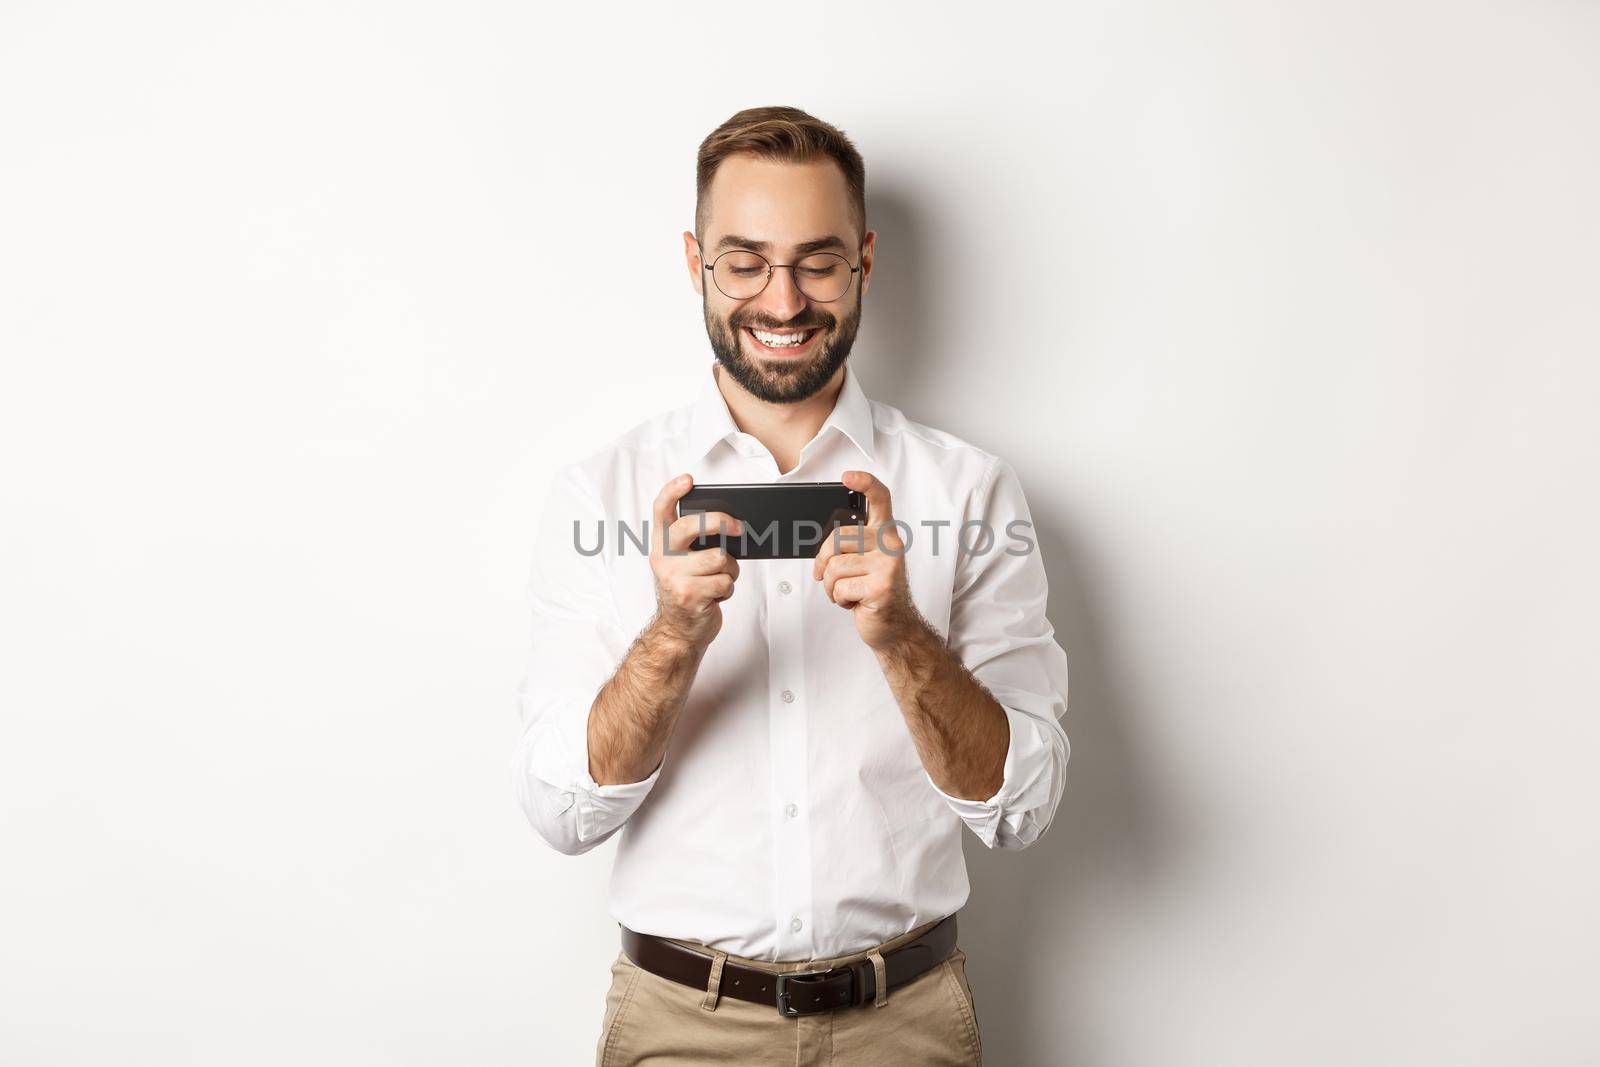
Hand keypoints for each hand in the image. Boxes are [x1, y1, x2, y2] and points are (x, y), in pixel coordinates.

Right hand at [651, 473, 741, 649]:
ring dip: (729, 570)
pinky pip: (725, 581)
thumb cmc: (688, 591)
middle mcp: (663, 558)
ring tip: (719, 579)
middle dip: (721, 522)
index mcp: (661, 545)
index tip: (688, 480)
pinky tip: (716, 596)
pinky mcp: (690, 596)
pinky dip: (728, 588)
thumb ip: (695, 543)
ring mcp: (674, 578)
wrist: (678, 632)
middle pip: (693, 525)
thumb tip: (730, 525)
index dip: (672, 491)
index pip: (660, 511)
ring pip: (720, 557)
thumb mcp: (683, 563)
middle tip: (739, 528)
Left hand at [812, 470, 921, 649]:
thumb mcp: (864, 562)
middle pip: (838, 538)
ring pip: (835, 566)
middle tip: (830, 576)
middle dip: (824, 561)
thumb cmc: (874, 591)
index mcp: (885, 534)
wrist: (894, 626)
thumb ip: (850, 545)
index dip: (865, 483)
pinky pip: (840, 587)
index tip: (847, 477)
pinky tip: (855, 602)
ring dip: (831, 586)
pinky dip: (839, 600)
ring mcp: (888, 565)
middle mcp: (891, 545)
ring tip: (849, 592)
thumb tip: (822, 544)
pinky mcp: (881, 587)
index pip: (880, 499)